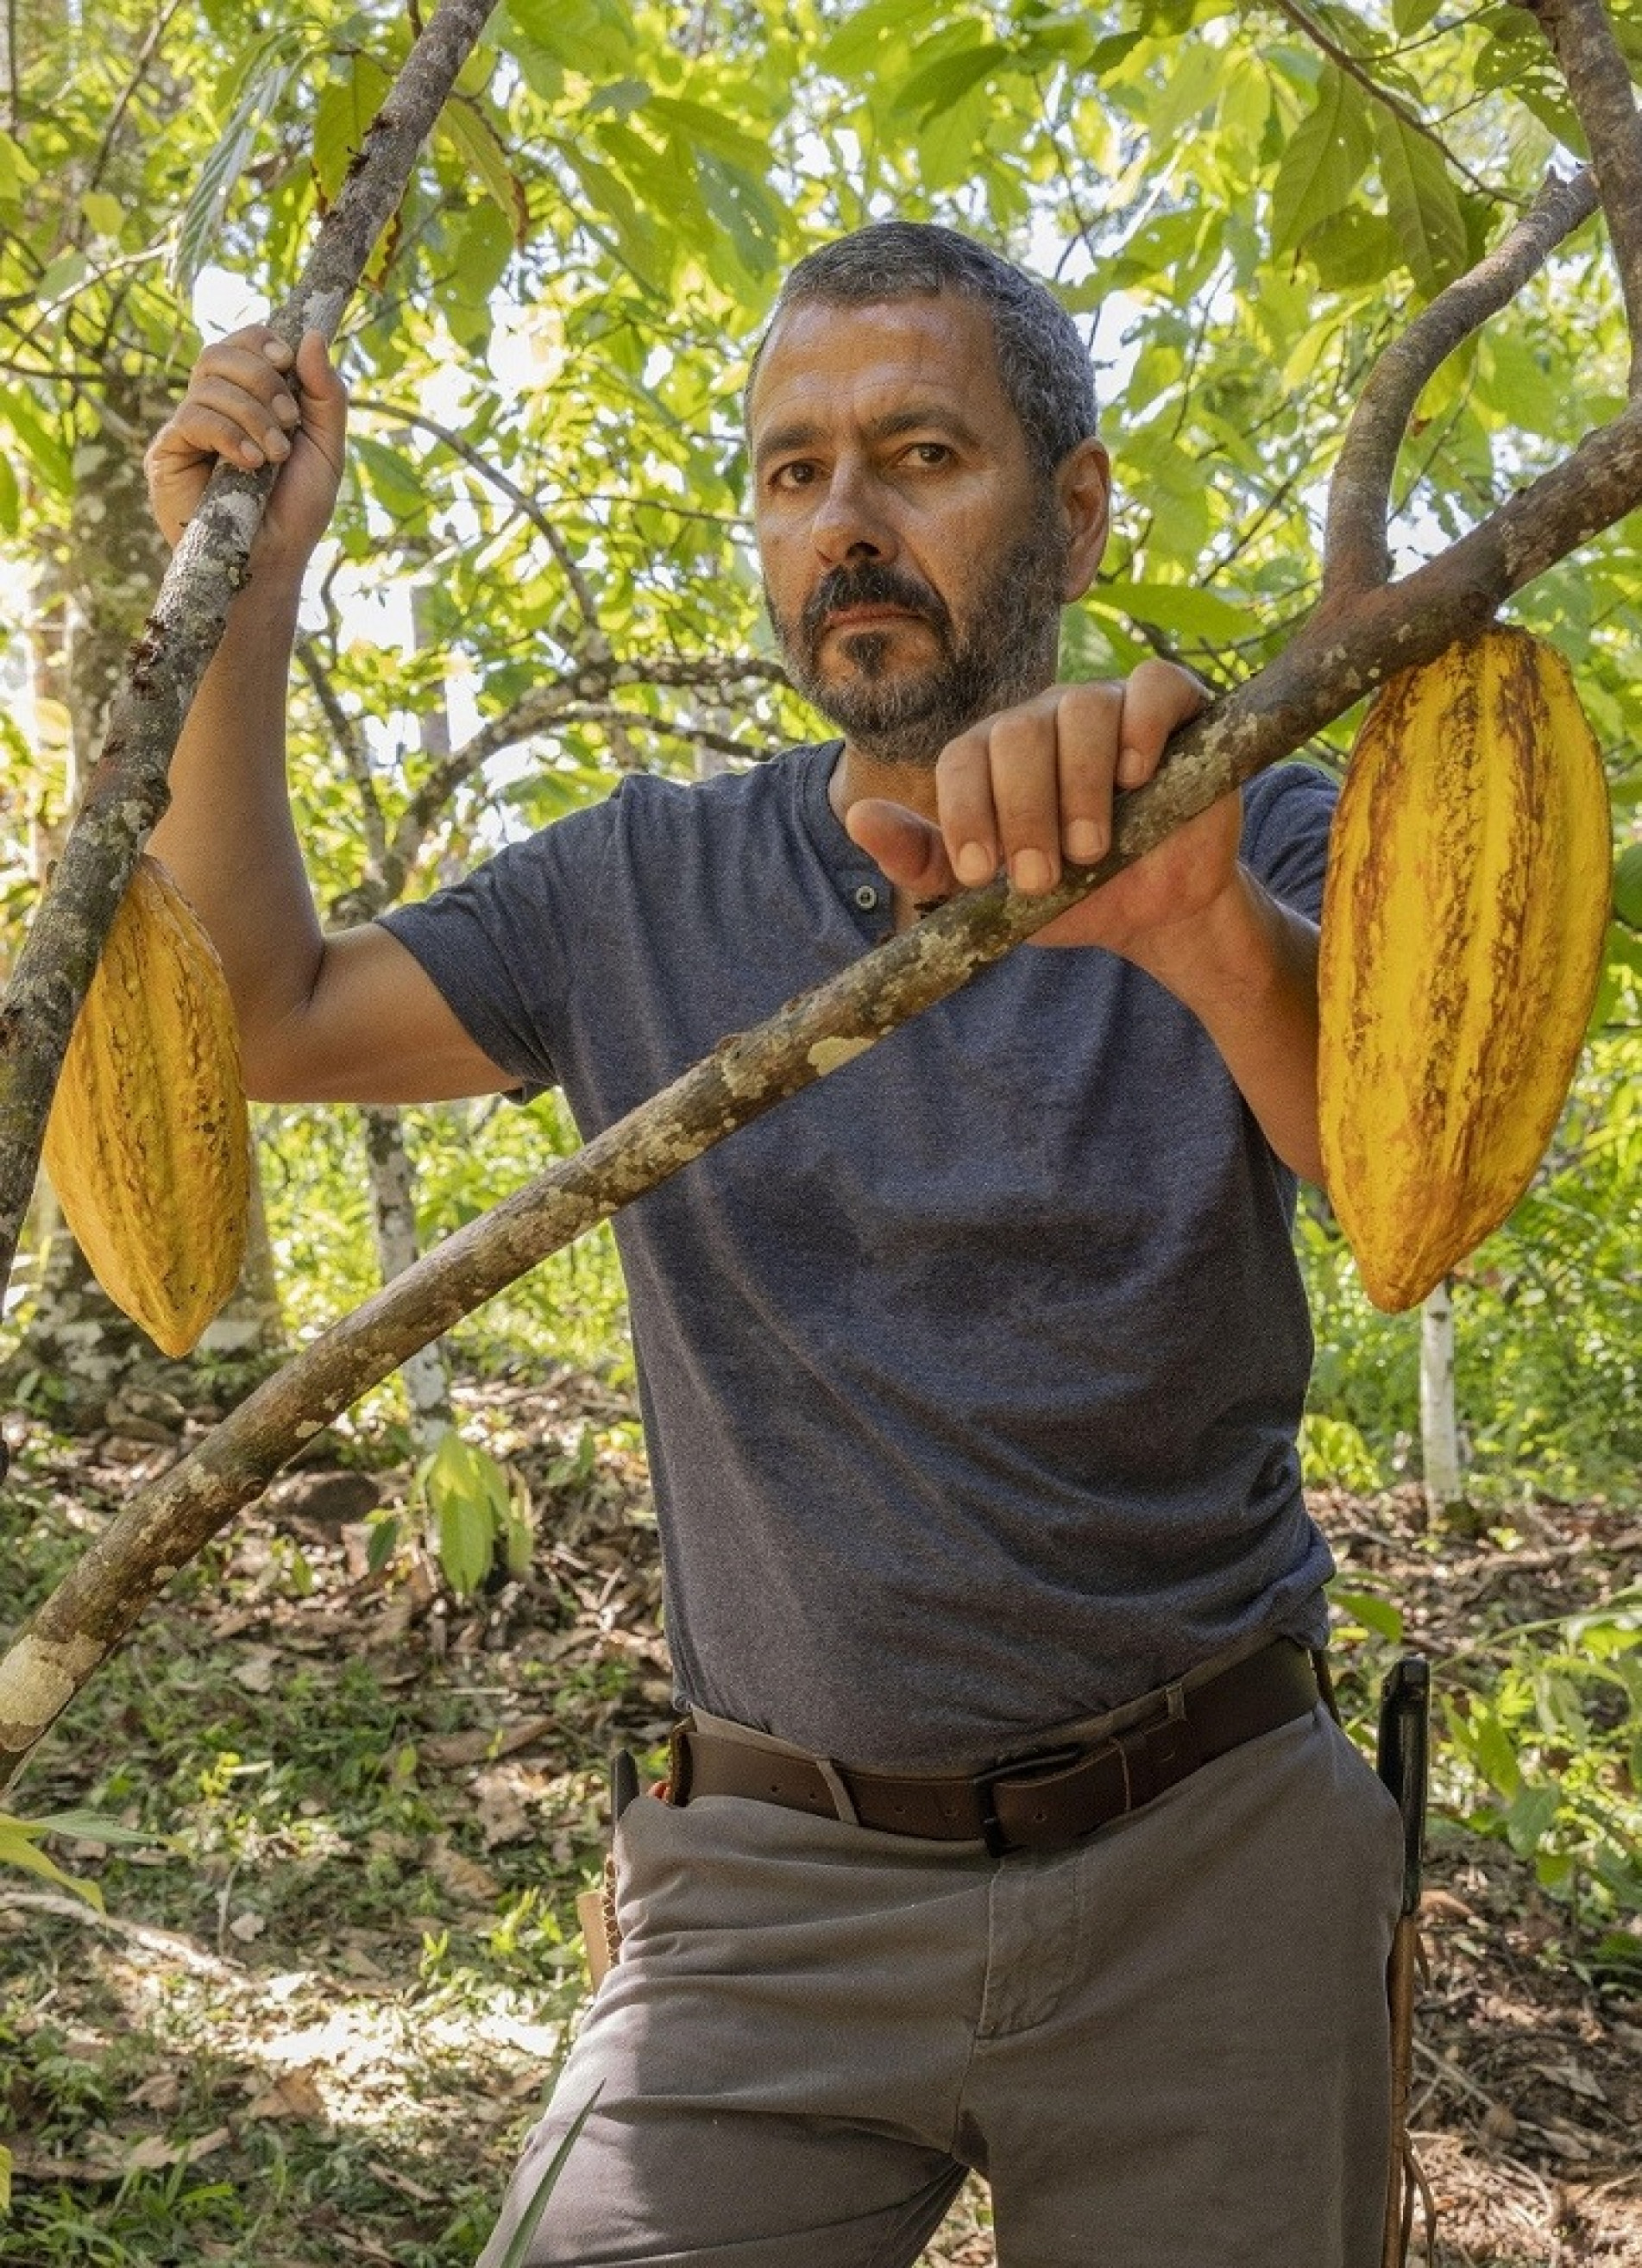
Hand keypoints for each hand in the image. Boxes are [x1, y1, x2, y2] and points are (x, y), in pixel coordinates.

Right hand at [145, 327, 346, 577]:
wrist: (273, 560)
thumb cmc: (297, 509)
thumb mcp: (326, 448)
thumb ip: (325, 394)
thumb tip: (313, 336)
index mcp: (250, 397)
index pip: (243, 342)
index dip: (262, 342)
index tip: (287, 362)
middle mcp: (215, 405)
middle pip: (220, 352)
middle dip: (262, 379)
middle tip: (287, 422)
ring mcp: (188, 428)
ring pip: (207, 383)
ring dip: (252, 415)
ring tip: (273, 456)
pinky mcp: (167, 452)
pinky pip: (192, 418)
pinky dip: (228, 434)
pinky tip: (250, 464)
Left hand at [844, 661, 1237, 957]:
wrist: (1155, 913)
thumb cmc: (1069, 894)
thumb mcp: (989, 895)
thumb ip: (924, 860)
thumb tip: (857, 818)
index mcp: (994, 756)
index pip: (963, 757)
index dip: (966, 812)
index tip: (982, 874)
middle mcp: (1045, 721)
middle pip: (1018, 734)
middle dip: (1023, 813)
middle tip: (1041, 879)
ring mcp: (1108, 707)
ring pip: (1081, 710)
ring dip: (1080, 786)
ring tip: (1091, 850)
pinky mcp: (1173, 708)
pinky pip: (1153, 686)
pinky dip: (1141, 726)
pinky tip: (1136, 775)